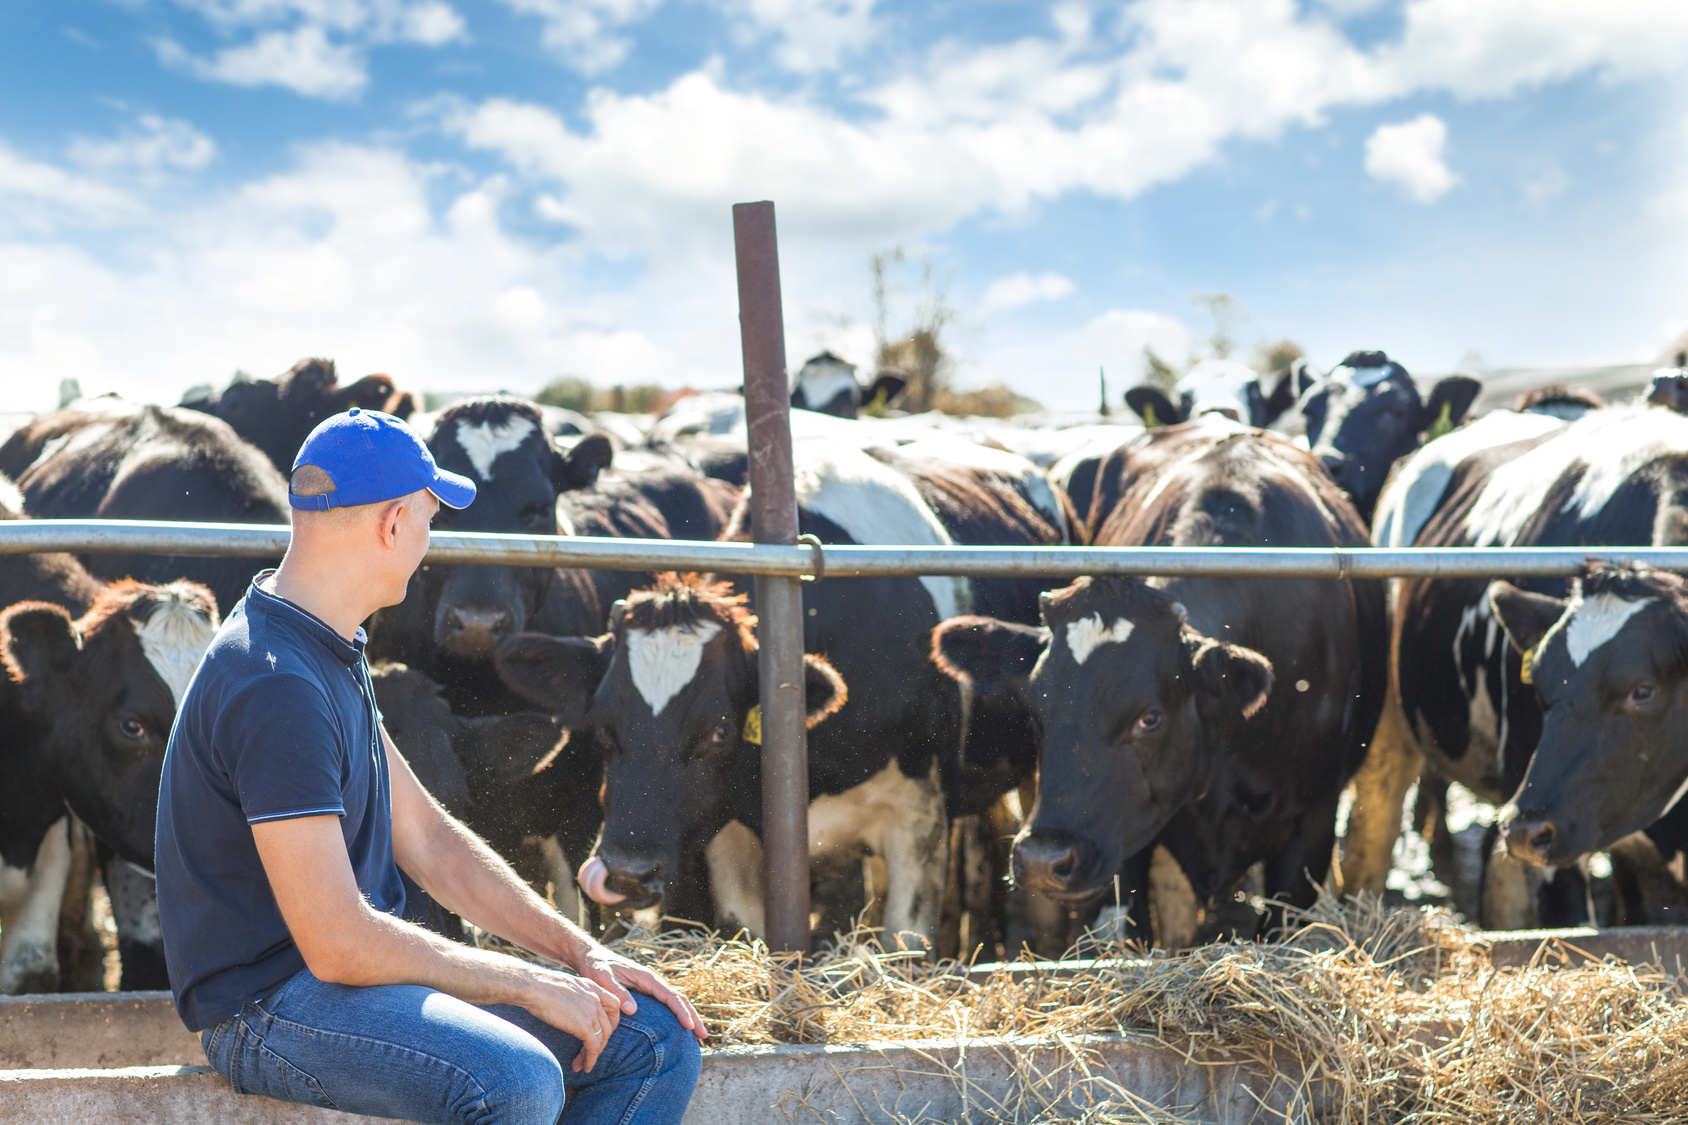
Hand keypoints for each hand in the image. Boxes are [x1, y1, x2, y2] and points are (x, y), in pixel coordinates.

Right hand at [522, 969, 625, 1071]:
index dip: (610, 1022)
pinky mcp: (584, 1026)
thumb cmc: (540, 986)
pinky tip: (584, 1067)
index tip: (600, 1034)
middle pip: (608, 1026)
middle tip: (589, 1054)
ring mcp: (592, 1012)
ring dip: (593, 1055)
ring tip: (583, 1065)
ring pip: (601, 1039)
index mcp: (592, 987)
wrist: (534, 987)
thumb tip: (568, 1008)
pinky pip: (593, 1047)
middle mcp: (596, 999)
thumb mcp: (564, 986)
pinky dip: (590, 1060)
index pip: (613, 1006)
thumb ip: (573, 996)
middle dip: (600, 1043)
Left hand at [575, 947, 707, 1041]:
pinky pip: (666, 1005)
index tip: (689, 1026)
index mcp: (646, 977)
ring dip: (688, 1017)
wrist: (591, 956)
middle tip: (704, 1036)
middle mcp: (652, 981)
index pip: (670, 995)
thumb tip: (633, 1010)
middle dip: (692, 1017)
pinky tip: (679, 1029)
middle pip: (679, 999)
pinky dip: (677, 1016)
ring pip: (675, 1002)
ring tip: (698, 1036)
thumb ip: (618, 992)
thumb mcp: (603, 978)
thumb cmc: (596, 966)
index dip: (681, 1011)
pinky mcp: (646, 993)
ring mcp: (651, 987)